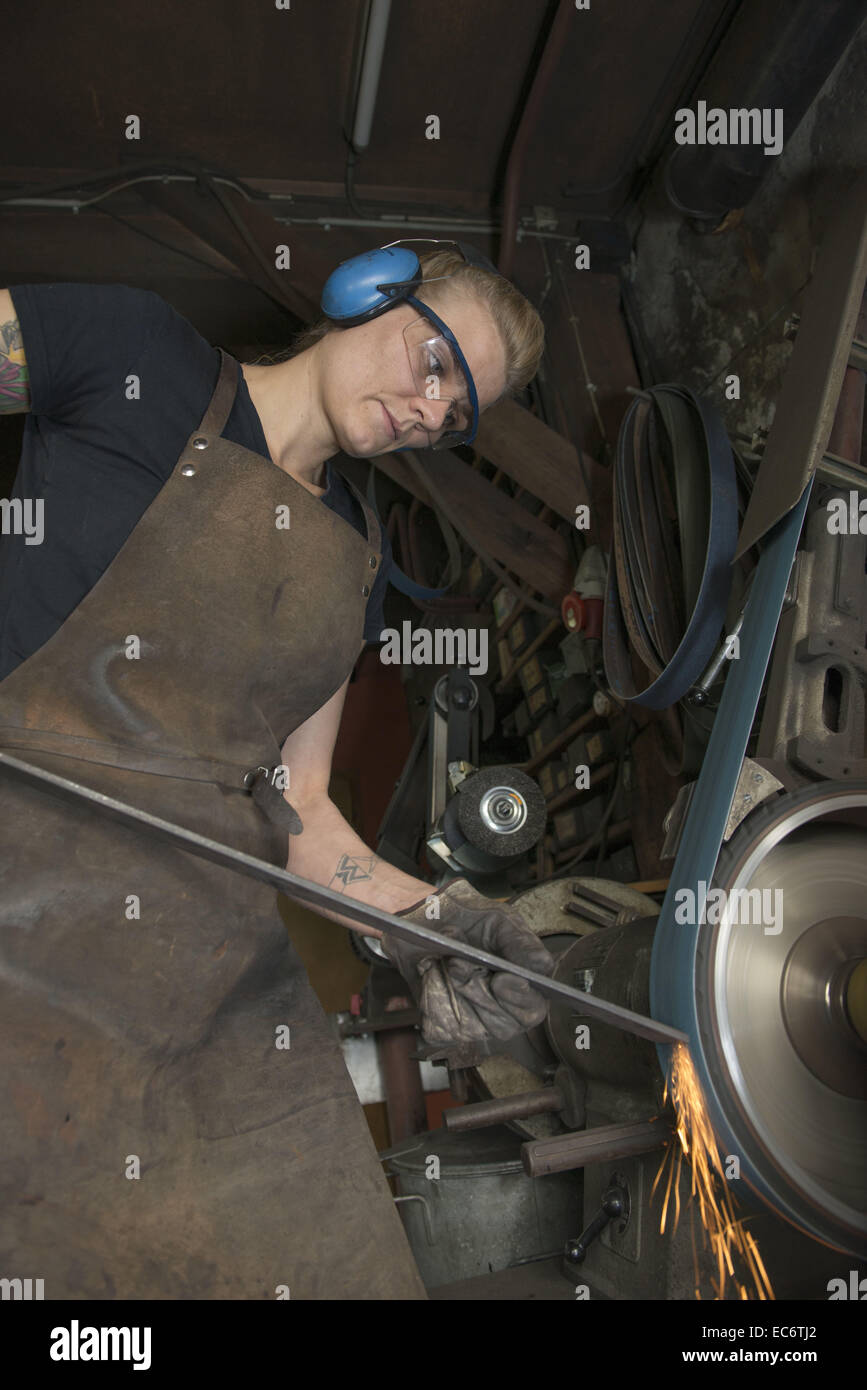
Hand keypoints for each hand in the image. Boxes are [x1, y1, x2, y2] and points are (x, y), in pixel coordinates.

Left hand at [381, 879, 554, 1044]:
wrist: (421, 921)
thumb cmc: (463, 918)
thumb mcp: (497, 919)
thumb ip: (520, 942)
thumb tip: (541, 966)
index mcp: (522, 985)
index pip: (532, 1009)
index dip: (519, 999)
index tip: (501, 979)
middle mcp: (500, 1009)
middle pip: (501, 1023)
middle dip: (477, 990)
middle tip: (458, 962)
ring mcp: (472, 1021)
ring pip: (468, 1023)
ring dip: (451, 986)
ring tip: (445, 959)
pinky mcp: (443, 1026)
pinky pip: (439, 1024)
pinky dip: (430, 994)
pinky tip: (430, 972)